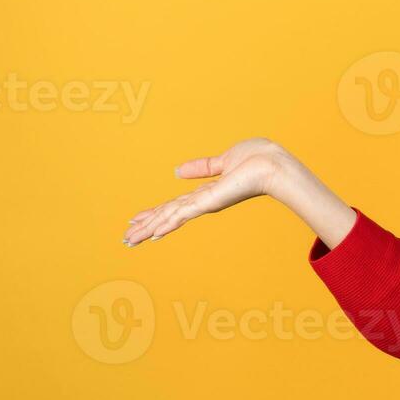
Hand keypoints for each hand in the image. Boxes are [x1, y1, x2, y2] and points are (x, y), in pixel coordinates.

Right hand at [122, 137, 293, 245]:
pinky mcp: (209, 203)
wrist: (273, 164)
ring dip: (148, 229)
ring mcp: (206, 204)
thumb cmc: (259, 159)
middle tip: (126, 239)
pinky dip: (165, 224)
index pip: (176, 204)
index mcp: (208, 191)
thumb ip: (203, 167)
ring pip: (170, 218)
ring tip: (129, 241)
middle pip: (168, 215)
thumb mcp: (224, 160)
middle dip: (147, 226)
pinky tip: (151, 234)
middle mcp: (205, 201)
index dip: (157, 212)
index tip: (138, 219)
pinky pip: (181, 214)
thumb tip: (177, 171)